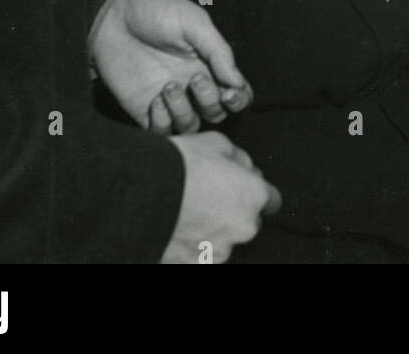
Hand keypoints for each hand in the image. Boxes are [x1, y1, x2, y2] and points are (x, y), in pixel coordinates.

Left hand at [89, 0, 252, 131]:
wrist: (113, 15)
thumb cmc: (157, 10)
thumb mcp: (195, 22)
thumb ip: (218, 51)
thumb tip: (237, 82)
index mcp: (211, 64)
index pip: (238, 93)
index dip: (239, 99)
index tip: (228, 91)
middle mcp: (193, 86)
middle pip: (217, 113)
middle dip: (210, 102)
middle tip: (194, 79)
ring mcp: (170, 99)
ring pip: (191, 125)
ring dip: (184, 111)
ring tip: (168, 86)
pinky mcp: (144, 109)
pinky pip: (161, 131)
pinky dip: (163, 122)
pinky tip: (155, 99)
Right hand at [162, 131, 281, 262]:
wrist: (136, 194)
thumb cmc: (178, 165)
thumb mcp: (216, 143)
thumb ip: (239, 159)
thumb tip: (244, 167)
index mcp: (254, 196)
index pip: (272, 200)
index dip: (256, 192)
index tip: (243, 190)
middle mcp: (242, 228)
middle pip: (246, 223)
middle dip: (232, 213)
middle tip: (206, 198)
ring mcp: (217, 251)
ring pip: (222, 242)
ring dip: (210, 232)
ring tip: (185, 213)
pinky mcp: (193, 265)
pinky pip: (198, 256)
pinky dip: (190, 246)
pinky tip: (176, 227)